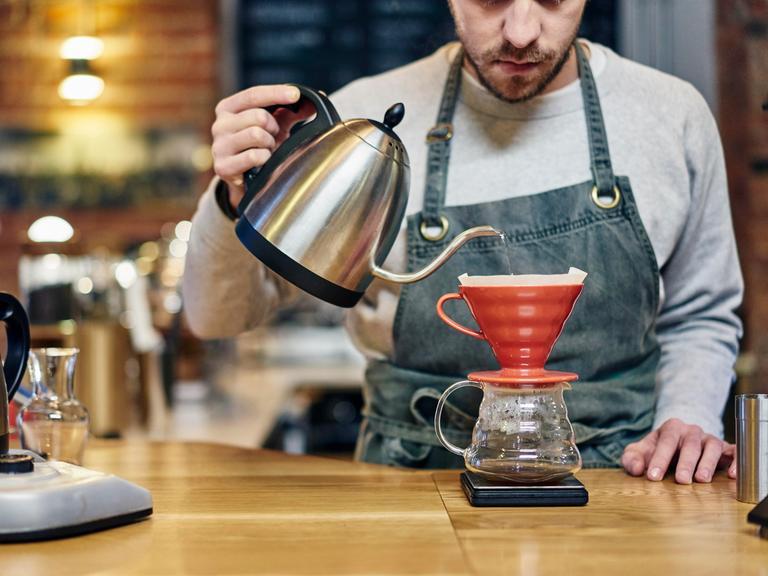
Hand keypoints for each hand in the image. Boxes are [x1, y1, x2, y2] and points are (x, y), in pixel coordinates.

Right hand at [211, 85, 314, 208]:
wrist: (243, 178)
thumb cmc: (257, 146)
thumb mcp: (272, 125)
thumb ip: (289, 111)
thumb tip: (312, 102)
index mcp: (227, 108)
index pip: (253, 94)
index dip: (276, 93)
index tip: (296, 94)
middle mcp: (219, 125)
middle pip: (259, 116)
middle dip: (274, 127)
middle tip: (273, 136)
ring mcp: (219, 146)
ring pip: (257, 135)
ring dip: (269, 144)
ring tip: (266, 149)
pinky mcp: (223, 166)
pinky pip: (255, 156)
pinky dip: (265, 159)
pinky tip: (262, 162)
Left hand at [621, 418, 736, 483]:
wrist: (677, 443)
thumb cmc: (656, 450)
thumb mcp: (640, 452)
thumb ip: (632, 458)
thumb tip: (636, 469)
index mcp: (671, 428)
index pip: (665, 441)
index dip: (659, 458)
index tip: (653, 476)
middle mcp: (692, 431)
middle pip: (689, 445)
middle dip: (685, 463)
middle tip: (681, 480)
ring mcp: (709, 439)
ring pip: (712, 447)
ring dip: (707, 463)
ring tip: (701, 479)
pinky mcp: (724, 449)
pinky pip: (733, 452)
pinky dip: (735, 462)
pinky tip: (731, 475)